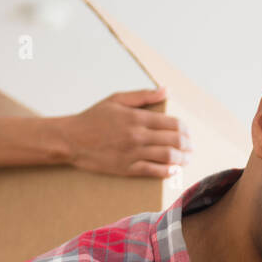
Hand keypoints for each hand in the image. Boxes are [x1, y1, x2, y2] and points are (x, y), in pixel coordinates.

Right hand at [60, 86, 192, 177]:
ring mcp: (133, 153)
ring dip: (182, 159)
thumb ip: (143, 96)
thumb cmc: (93, 118)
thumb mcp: (116, 99)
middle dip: (187, 145)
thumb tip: (165, 90)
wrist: (71, 140)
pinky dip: (167, 171)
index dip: (184, 129)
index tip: (187, 132)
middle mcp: (137, 135)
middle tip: (190, 147)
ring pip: (167, 157)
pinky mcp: (127, 168)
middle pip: (174, 141)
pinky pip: (153, 171)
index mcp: (136, 117)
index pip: (172, 123)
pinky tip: (173, 170)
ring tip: (185, 159)